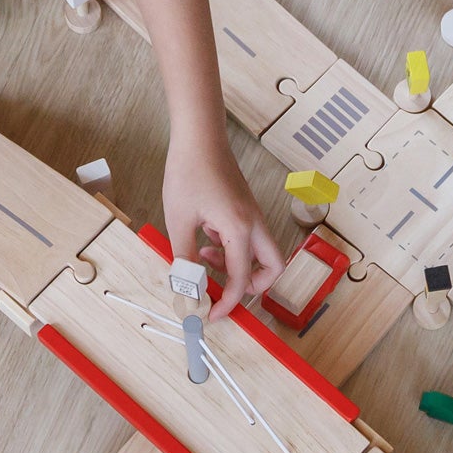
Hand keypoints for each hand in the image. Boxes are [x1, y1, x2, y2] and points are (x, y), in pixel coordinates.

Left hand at [162, 133, 283, 321]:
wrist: (199, 137)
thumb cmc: (189, 172)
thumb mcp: (180, 220)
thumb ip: (184, 258)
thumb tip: (187, 289)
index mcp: (239, 229)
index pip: (241, 280)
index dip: (227, 303)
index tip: (209, 315)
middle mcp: (254, 223)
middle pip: (272, 268)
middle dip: (252, 287)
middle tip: (223, 291)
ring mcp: (253, 215)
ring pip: (261, 254)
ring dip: (238, 266)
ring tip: (204, 258)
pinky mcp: (246, 209)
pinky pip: (249, 239)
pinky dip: (232, 249)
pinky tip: (206, 238)